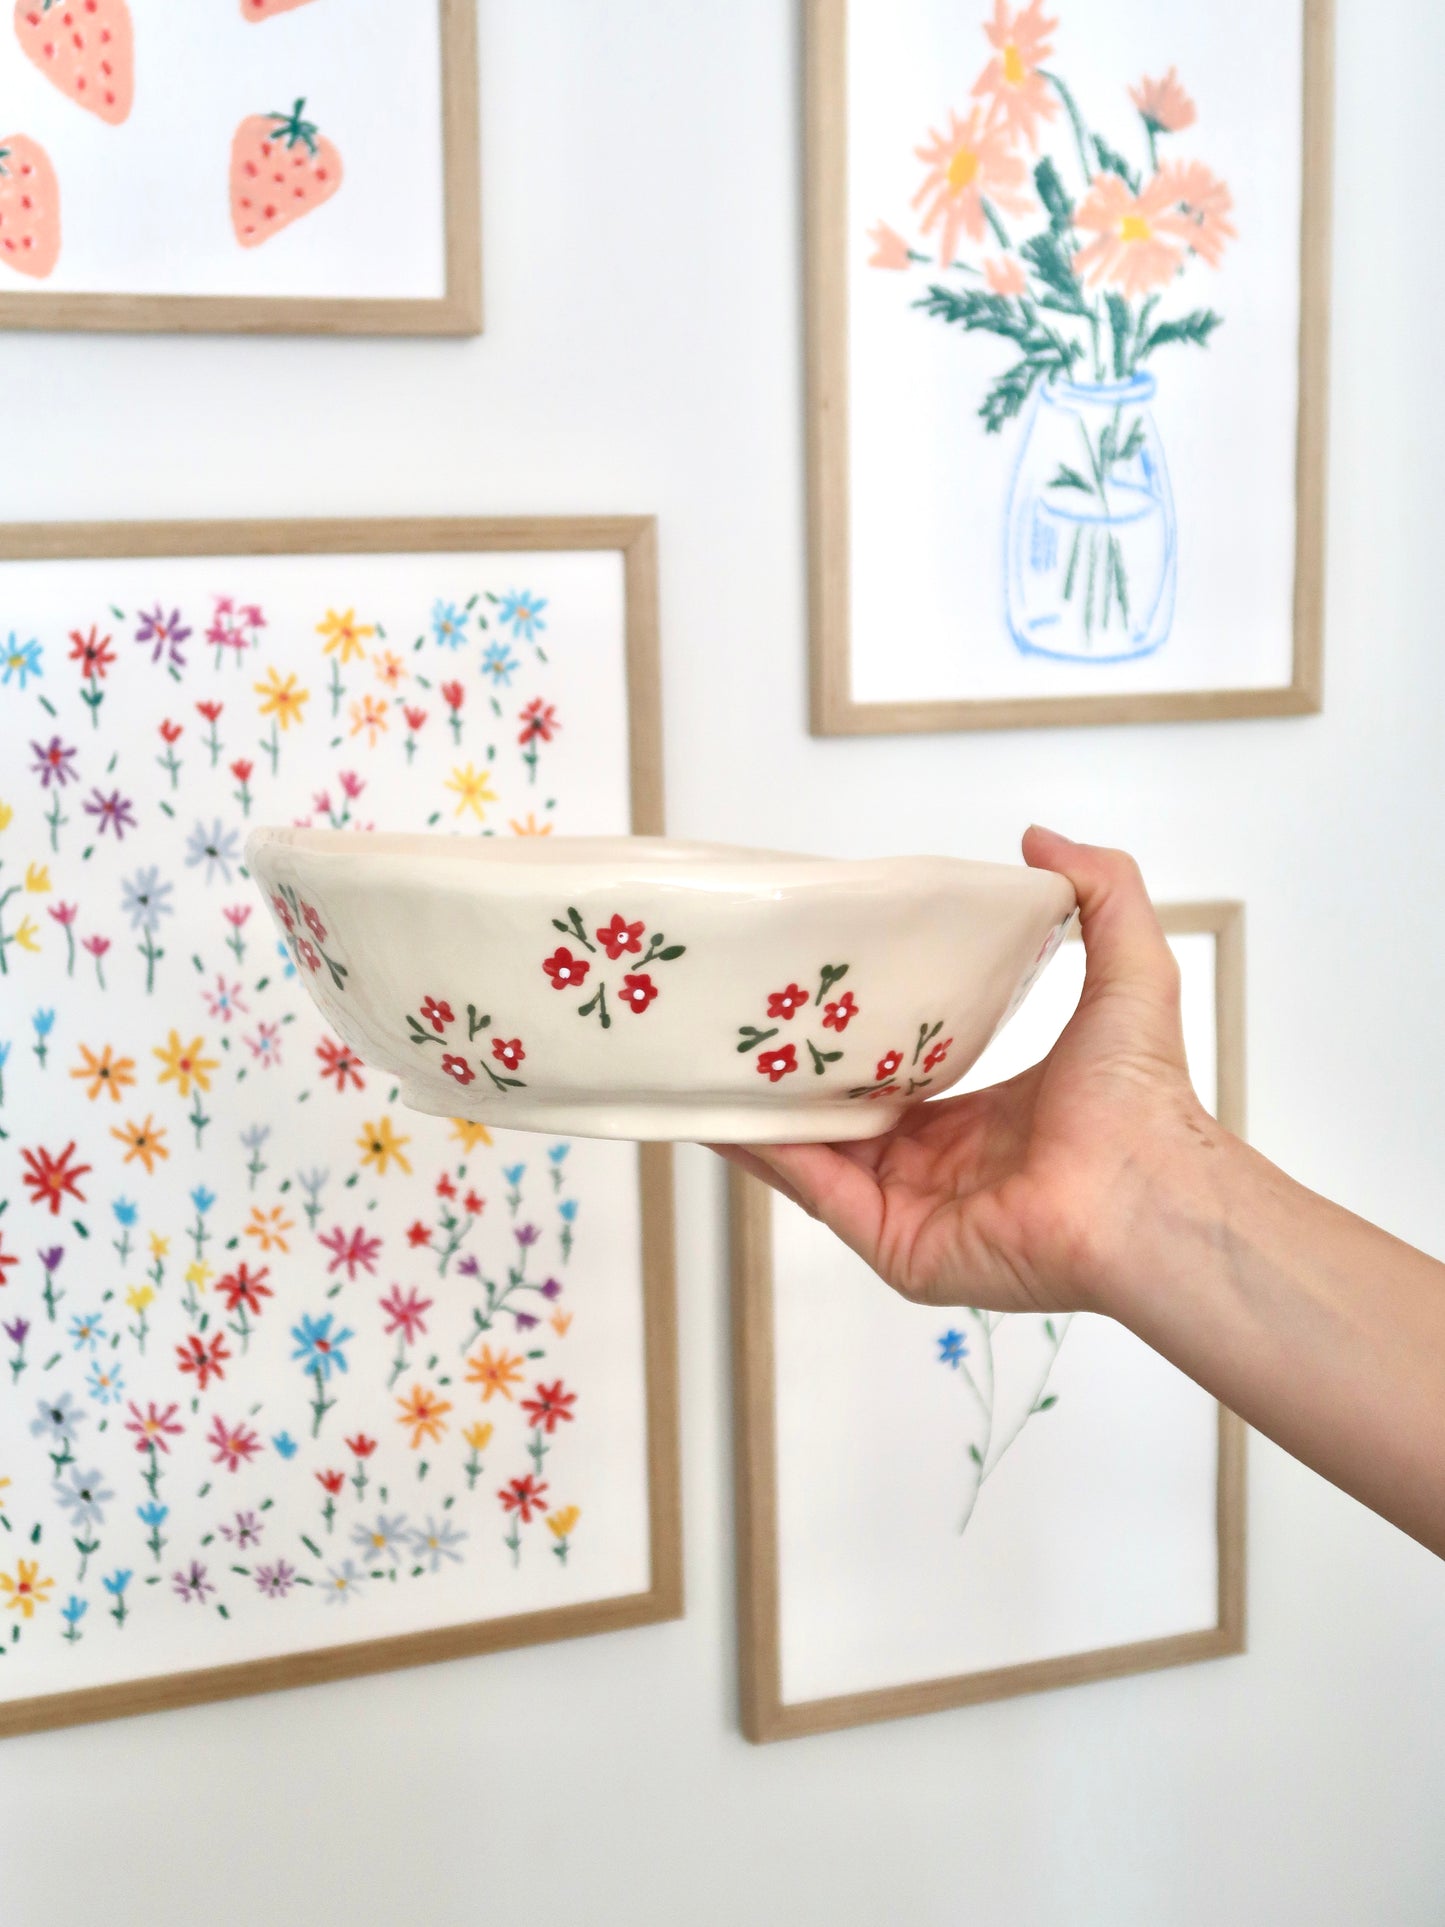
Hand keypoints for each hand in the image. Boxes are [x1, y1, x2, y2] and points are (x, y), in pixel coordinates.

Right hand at [711, 827, 1223, 1315]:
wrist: (1145, 1190)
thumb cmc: (1141, 1095)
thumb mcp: (1128, 968)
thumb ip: (1099, 893)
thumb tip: (1039, 839)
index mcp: (989, 1118)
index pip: (904, 1080)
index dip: (858, 1040)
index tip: (814, 995)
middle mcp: (946, 1168)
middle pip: (850, 1121)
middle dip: (797, 1078)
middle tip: (745, 1023)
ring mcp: (917, 1211)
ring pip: (819, 1158)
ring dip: (766, 1114)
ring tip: (711, 1063)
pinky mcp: (896, 1247)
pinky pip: (819, 1195)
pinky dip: (770, 1156)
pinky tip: (726, 1115)